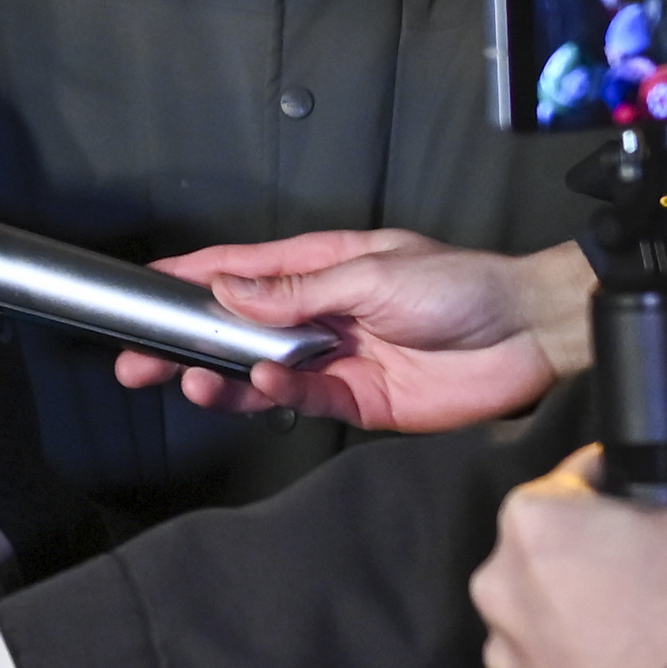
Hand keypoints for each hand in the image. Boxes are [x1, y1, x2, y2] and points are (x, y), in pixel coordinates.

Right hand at [111, 233, 594, 431]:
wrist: (528, 334)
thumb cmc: (462, 284)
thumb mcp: (372, 271)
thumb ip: (297, 288)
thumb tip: (231, 289)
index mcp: (320, 267)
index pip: (239, 270)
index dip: (190, 278)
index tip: (142, 287)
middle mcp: (320, 314)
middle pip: (236, 329)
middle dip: (185, 343)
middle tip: (138, 359)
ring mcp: (335, 359)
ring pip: (258, 371)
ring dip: (221, 375)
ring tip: (189, 378)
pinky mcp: (359, 401)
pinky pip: (302, 400)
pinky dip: (276, 395)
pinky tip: (262, 384)